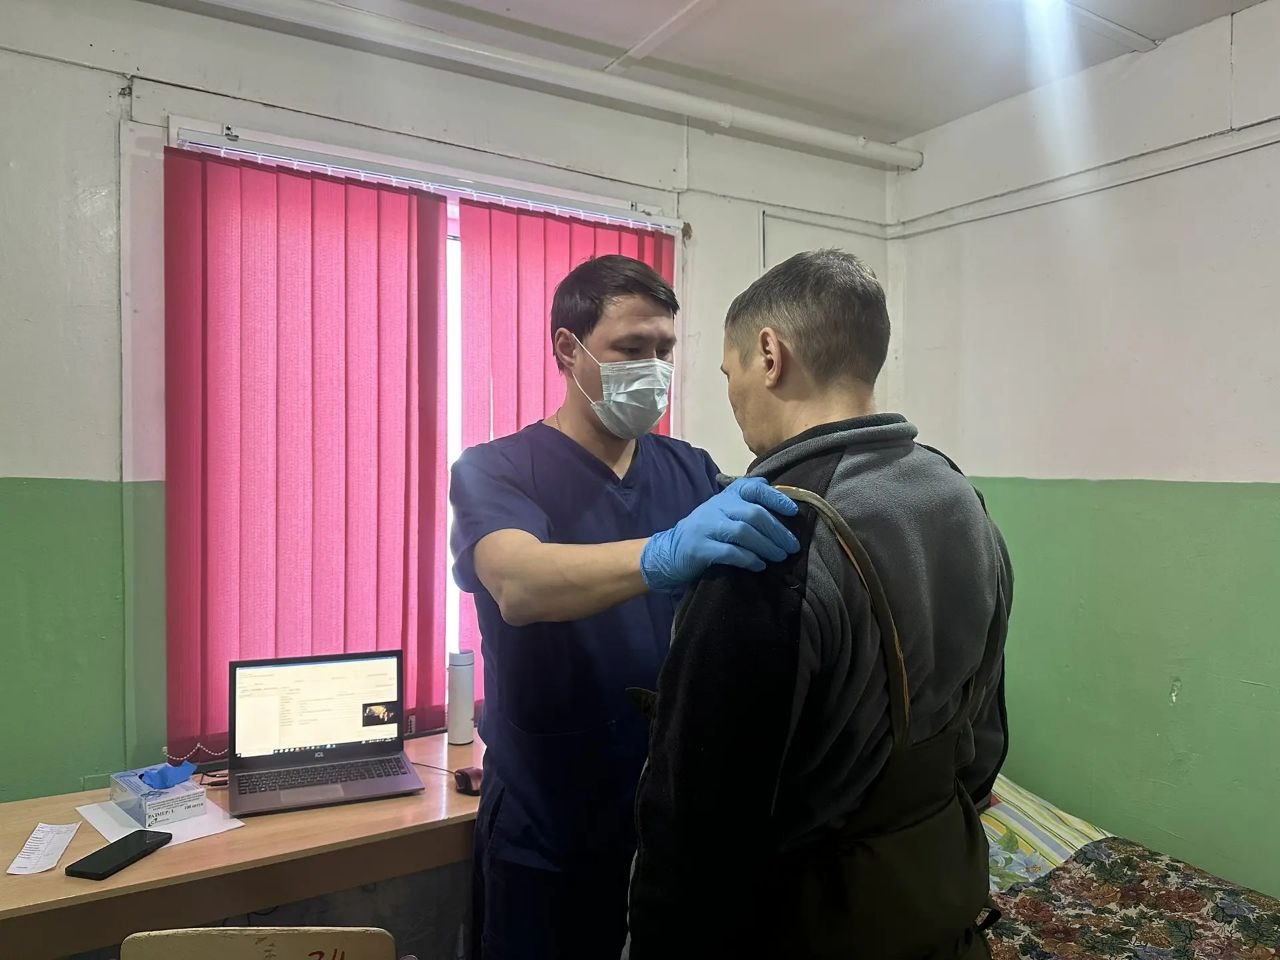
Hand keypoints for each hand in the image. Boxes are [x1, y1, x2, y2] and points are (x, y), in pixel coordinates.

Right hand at [640, 478, 799, 592]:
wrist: (670, 550)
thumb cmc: (706, 531)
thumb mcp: (723, 510)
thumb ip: (746, 501)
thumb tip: (777, 494)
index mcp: (726, 496)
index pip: (754, 488)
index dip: (776, 498)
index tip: (793, 512)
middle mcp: (717, 507)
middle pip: (753, 514)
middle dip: (777, 531)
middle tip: (792, 546)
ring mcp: (706, 527)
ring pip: (743, 532)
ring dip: (766, 546)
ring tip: (780, 557)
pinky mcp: (700, 548)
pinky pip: (730, 552)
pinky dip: (748, 560)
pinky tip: (759, 565)